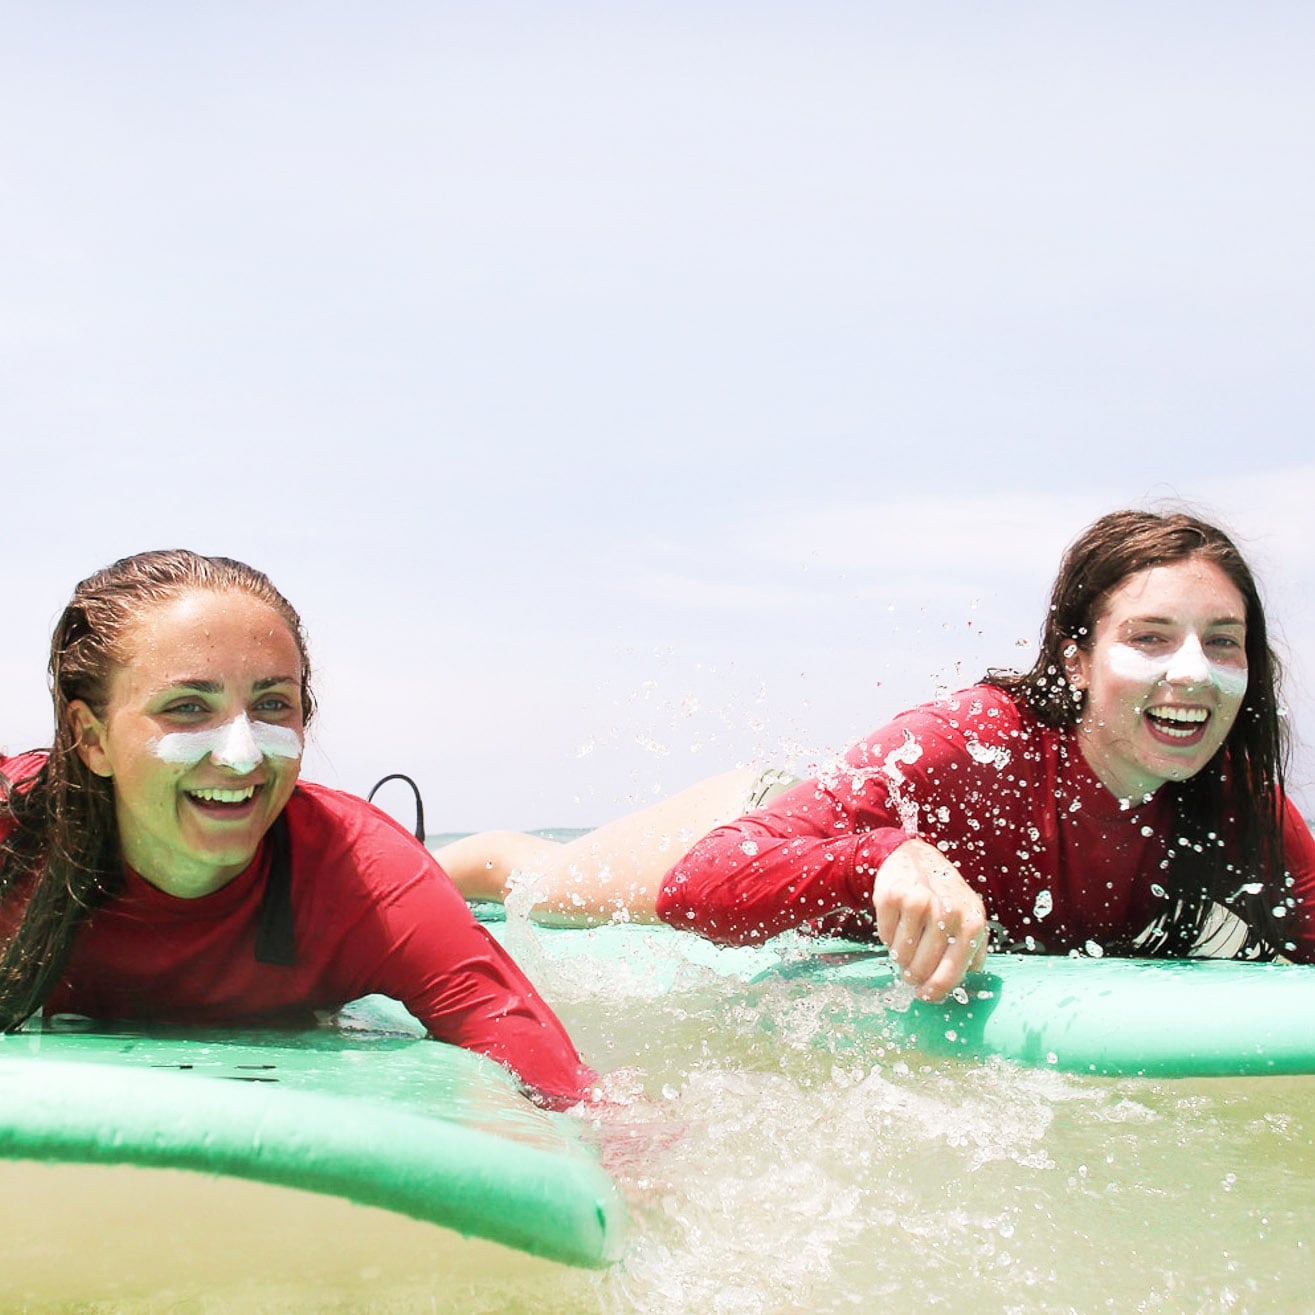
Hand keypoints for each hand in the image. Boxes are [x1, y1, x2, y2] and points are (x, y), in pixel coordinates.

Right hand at [871, 838, 987, 1001]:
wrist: (915, 856)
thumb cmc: (946, 895)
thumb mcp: (970, 916)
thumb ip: (974, 949)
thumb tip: (969, 978)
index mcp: (972, 923)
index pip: (952, 973)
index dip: (935, 991)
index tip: (925, 996)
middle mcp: (947, 911)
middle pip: (922, 968)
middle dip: (914, 976)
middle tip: (911, 973)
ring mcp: (919, 902)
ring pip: (901, 955)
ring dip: (900, 957)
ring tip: (907, 944)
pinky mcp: (892, 896)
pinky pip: (885, 937)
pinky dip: (888, 938)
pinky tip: (897, 924)